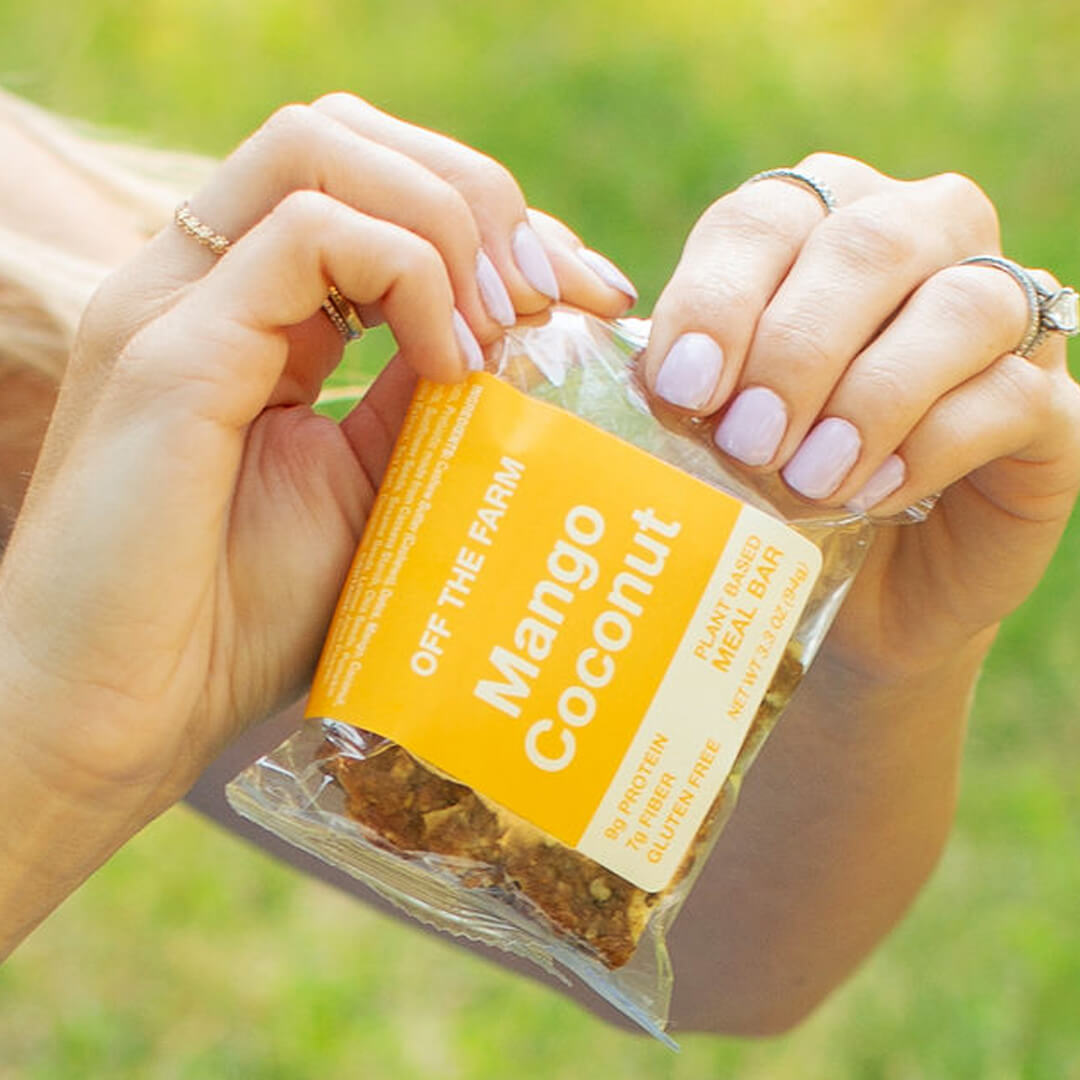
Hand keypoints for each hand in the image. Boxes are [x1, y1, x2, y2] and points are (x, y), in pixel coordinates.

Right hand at [0, 94, 636, 810]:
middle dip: (481, 197)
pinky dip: (409, 277)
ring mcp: (179, 304)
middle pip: (352, 138)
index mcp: (256, 316)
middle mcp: (208, 284)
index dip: (497, 224)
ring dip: (448, 222)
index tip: (591, 294)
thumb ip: (430, 406)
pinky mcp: (170, 351)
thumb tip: (524, 344)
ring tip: (507, 325)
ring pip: (323, 151)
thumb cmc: (242, 622)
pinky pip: (307, 239)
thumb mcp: (374, 495)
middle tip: (560, 293)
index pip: (379, 197)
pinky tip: (454, 364)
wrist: (118, 712)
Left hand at [640, 153, 1079, 685]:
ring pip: (962, 302)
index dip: (720, 294)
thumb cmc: (768, 494)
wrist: (852, 596)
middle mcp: (920, 246)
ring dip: (869, 394)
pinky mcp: (1052, 407)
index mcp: (817, 230)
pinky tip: (872, 498)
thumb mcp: (711, 433)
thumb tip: (648, 375)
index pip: (767, 215)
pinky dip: (931, 444)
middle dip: (795, 347)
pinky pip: (1012, 394)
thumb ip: (687, 387)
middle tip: (746, 440)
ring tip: (807, 478)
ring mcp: (999, 323)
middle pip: (869, 241)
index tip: (682, 390)